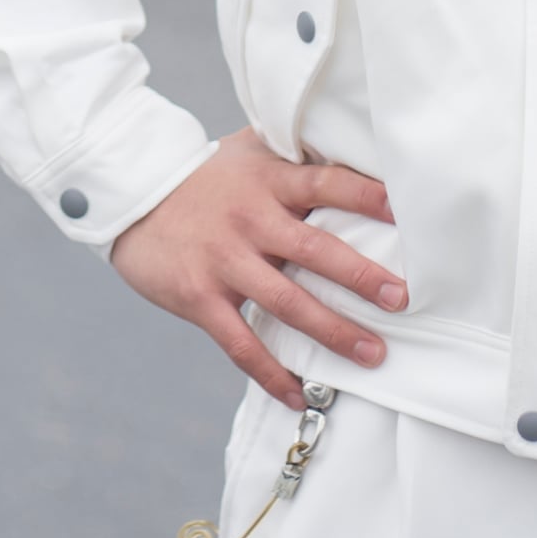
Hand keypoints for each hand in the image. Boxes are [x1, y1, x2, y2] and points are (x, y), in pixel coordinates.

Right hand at [111, 130, 408, 408]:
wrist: (132, 196)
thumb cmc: (203, 175)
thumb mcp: (246, 152)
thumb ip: (291, 153)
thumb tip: (346, 142)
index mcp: (267, 181)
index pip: (325, 183)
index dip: (365, 196)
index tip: (404, 212)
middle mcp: (249, 219)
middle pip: (313, 249)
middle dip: (361, 276)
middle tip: (400, 298)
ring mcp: (224, 261)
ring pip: (286, 302)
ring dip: (332, 331)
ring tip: (371, 354)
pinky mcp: (199, 297)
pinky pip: (241, 343)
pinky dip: (272, 373)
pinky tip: (298, 395)